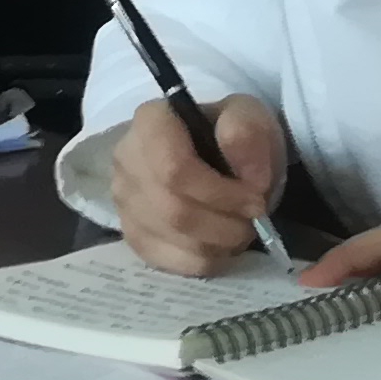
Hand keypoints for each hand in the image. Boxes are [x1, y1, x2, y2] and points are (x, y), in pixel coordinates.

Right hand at [108, 94, 287, 274]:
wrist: (220, 156)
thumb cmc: (232, 136)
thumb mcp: (249, 117)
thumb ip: (247, 133)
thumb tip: (248, 175)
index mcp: (150, 122)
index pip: (174, 169)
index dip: (220, 193)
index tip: (257, 200)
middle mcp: (126, 160)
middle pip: (174, 210)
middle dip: (224, 224)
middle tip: (254, 220)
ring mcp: (124, 200)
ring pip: (172, 237)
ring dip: (218, 242)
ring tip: (240, 229)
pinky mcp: (132, 234)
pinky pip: (167, 261)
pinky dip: (203, 260)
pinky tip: (219, 243)